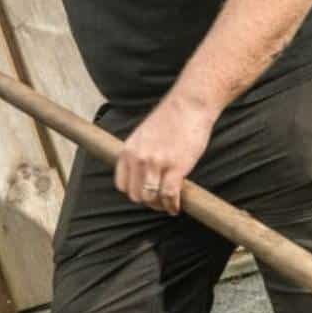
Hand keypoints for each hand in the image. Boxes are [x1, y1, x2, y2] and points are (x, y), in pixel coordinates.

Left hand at [114, 93, 217, 214]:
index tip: (144, 193)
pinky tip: (177, 207)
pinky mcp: (176, 168)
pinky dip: (173, 206)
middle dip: (148, 201)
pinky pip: (170, 196)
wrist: (190, 105)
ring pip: (151, 198)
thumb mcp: (144, 134)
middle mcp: (138, 158)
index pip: (122, 184)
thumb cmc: (171, 117)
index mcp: (128, 150)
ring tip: (168, 205)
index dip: (134, 192)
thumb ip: (139, 153)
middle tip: (159, 201)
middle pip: (135, 195)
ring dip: (160, 206)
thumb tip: (142, 173)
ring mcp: (156, 164)